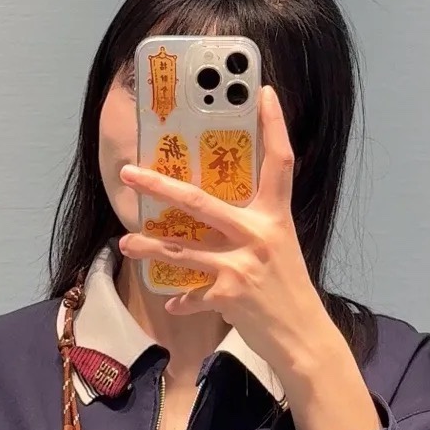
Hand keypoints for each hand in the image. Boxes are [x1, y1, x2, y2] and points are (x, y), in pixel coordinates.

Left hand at [117, 85, 332, 384]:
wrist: (303, 337)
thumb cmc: (288, 290)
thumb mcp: (280, 247)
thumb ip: (254, 226)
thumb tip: (219, 210)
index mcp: (276, 216)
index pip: (280, 161)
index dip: (274, 125)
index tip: (265, 92)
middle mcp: (259, 234)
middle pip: (202, 202)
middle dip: (160, 186)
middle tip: (129, 173)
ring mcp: (243, 266)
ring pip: (182, 251)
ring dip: (149, 248)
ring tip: (126, 243)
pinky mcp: (230, 296)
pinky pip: (193, 294)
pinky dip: (182, 301)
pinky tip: (174, 303)